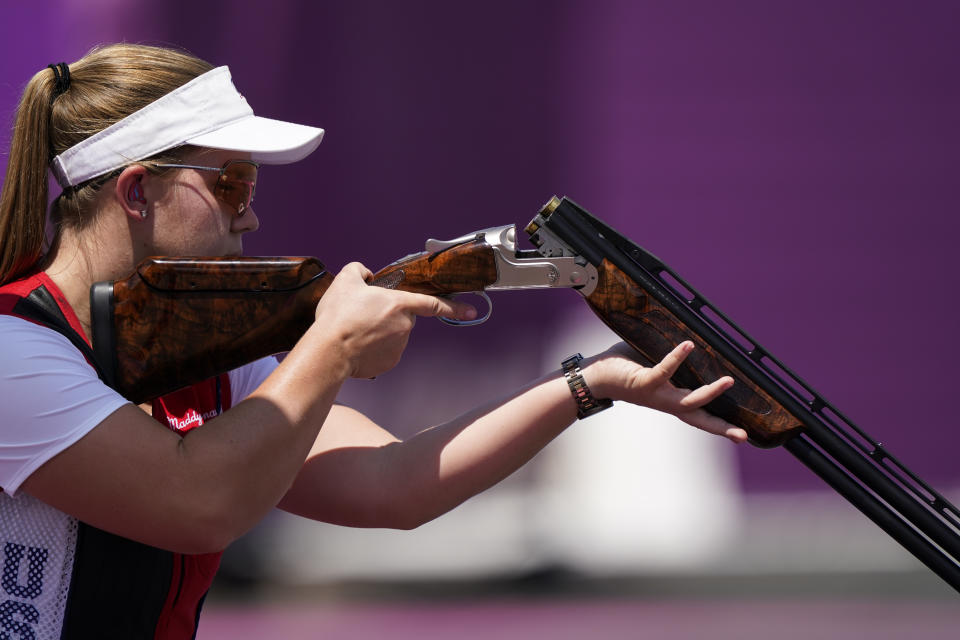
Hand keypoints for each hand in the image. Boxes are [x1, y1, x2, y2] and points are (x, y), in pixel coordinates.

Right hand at [313, 263, 476, 378]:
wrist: (329, 350)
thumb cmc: (338, 316)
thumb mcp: (345, 280)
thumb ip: (359, 270)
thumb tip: (365, 274)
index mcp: (400, 304)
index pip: (433, 303)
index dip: (454, 306)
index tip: (472, 310)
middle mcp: (405, 326)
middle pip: (404, 317)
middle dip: (390, 315)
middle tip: (364, 315)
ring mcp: (399, 346)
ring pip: (394, 335)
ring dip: (381, 332)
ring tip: (357, 331)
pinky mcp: (389, 363)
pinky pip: (386, 352)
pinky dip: (375, 348)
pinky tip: (358, 345)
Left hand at [584, 341, 747, 442]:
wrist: (594, 376)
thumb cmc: (625, 369)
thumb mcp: (656, 367)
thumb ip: (674, 361)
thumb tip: (696, 339)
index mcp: (671, 401)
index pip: (700, 416)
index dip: (721, 426)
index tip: (743, 437)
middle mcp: (665, 403)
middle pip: (699, 418)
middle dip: (721, 428)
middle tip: (744, 436)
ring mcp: (655, 395)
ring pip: (687, 402)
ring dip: (709, 393)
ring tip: (729, 381)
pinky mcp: (642, 383)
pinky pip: (662, 372)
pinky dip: (676, 359)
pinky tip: (688, 345)